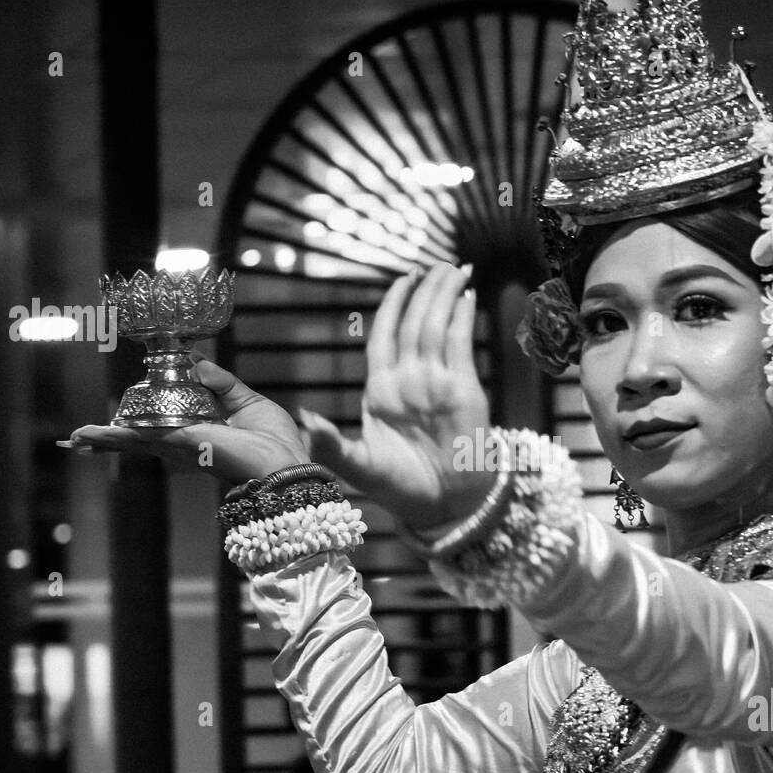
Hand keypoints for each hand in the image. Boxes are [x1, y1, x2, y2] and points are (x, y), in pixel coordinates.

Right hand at [60, 356, 309, 482]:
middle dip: (114, 435)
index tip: (127, 408)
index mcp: (203, 428)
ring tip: (76, 439)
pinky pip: (139, 437)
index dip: (147, 411)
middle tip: (83, 436)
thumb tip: (196, 361)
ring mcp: (179, 443)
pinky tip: (87, 438)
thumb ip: (221, 381)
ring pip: (134, 438)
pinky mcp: (177, 442)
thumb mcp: (248, 401)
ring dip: (104, 438)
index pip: (169, 418)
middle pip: (144, 434)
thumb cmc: (273, 443)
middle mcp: (186, 439)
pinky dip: (112, 437)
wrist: (282, 466)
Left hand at [300, 262, 492, 528]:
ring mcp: (439, 383)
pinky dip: (464, 319)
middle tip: (437, 264)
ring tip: (455, 268)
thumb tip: (305, 419)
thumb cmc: (399, 489)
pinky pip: (462, 345)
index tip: (404, 278)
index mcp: (382, 390)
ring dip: (446, 296)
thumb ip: (332, 444)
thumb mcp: (357, 467)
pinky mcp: (465, 390)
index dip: (393, 305)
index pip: (385, 335)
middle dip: (426, 290)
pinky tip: (468, 297)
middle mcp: (411, 380)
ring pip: (439, 327)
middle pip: (415, 322)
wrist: (442, 508)